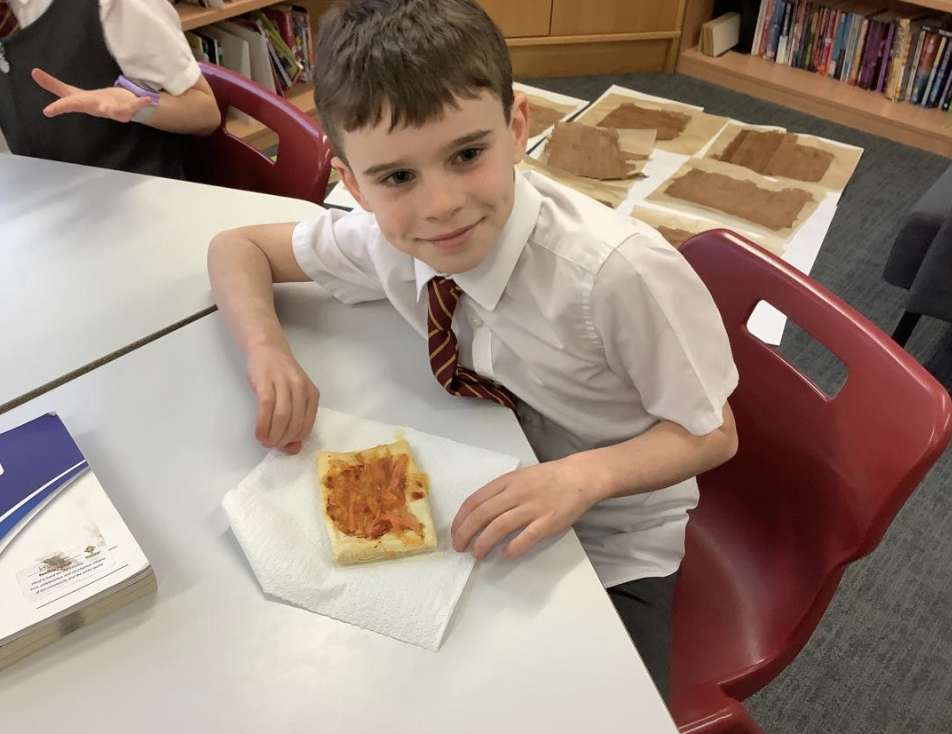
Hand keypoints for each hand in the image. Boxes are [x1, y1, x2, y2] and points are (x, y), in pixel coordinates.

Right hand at [32, 68, 152, 122]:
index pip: (68, 103)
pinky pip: (135, 108)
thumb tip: (33, 72)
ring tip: (123, 109)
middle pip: (88, 107)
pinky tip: (148, 99)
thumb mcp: (71, 93)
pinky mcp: (127, 110)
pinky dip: (141, 104)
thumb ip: (53, 84)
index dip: (58, 107)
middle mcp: (96, 108)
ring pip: (116, 112)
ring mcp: (112, 111)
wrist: (114, 108)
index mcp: (83, 102)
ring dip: (121, 111)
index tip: (47, 111)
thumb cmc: (91, 101)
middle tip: (81, 107)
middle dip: (81, 107)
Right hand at [246, 344, 319, 454]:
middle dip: (283, 439)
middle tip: (272, 445)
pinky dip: (262, 424)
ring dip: (273, 434)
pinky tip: (259, 434)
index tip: (284, 445)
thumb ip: (296, 422)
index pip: (307, 425)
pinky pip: (266, 407)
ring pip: (282, 416)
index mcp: (312, 393)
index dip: (295, 439)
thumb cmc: (281, 376)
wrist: (268, 349)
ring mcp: (284, 383)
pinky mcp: (266, 382)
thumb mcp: (294, 397)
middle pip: (295, 422)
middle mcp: (300, 388)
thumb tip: (293, 450)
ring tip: (265, 441)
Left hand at [451, 458, 602, 559]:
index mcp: (506, 481)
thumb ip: (499, 493)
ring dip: (484, 543)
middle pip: (482, 515)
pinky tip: (506, 554)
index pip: (474, 501)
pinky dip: (513, 547)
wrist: (579, 477)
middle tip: (460, 548)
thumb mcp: (519, 477)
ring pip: (499, 527)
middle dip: (465, 534)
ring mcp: (532, 507)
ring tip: (477, 554)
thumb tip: (478, 514)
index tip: (454, 533)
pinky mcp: (548, 522)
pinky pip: (526, 537)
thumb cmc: (547, 478)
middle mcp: (516, 493)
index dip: (460, 520)